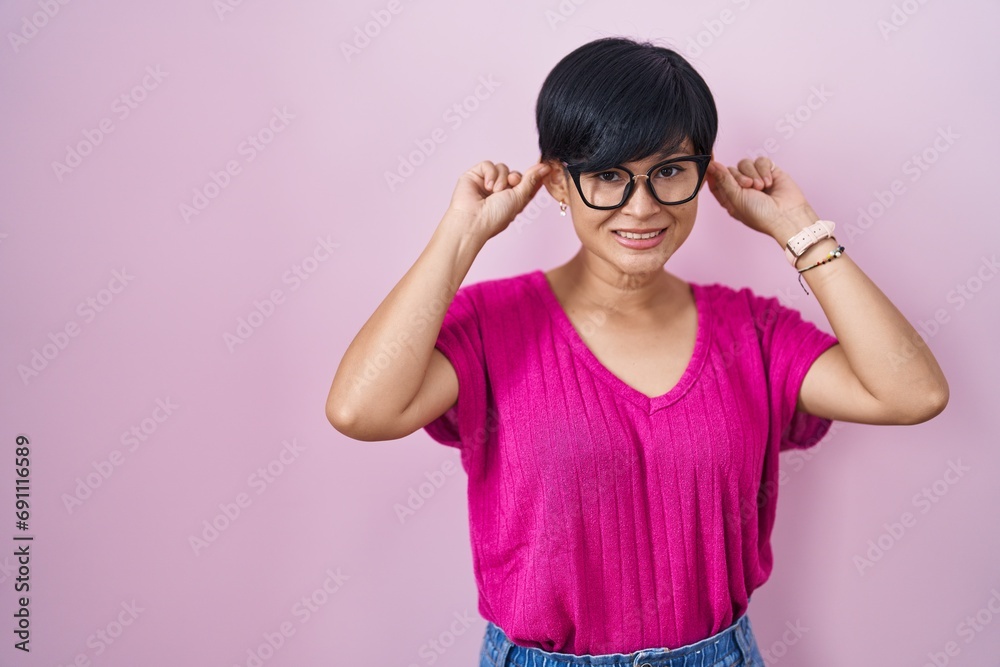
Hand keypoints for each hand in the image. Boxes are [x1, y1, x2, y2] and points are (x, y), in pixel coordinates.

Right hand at [444, 159, 550, 241]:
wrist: (473, 220)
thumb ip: (531, 180)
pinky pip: (488, 165)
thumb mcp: (519, 198)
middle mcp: (500, 191)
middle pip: (514, 174)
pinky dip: (490, 174)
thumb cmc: (495, 216)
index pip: (526, 183)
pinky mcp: (475, 176)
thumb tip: (545, 167)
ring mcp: (487, 183)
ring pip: (502, 168)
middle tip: (512, 184)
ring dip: (501, 179)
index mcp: (512, 200)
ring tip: (494, 191)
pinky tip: (486, 186)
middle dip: (515, 178)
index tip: (546, 168)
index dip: (535, 176)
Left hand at [705, 156, 819, 240]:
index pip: (716, 181)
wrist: (786, 215)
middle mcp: (742, 188)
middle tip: (749, 186)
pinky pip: (761, 161)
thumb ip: (723, 180)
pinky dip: (764, 170)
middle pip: (730, 170)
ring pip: (745, 163)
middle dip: (739, 176)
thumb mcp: (736, 198)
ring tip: (761, 187)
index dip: (713, 172)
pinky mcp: (770, 171)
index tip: (709, 162)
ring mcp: (756, 179)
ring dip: (753, 174)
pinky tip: (770, 182)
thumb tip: (710, 165)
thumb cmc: (760, 214)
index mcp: (730, 198)